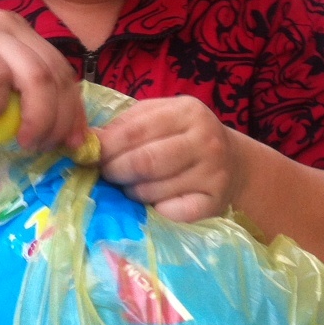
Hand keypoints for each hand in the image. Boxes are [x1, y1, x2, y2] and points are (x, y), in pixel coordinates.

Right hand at [0, 9, 86, 150]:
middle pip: (54, 74)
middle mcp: (6, 24)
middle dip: (57, 119)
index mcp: (21, 34)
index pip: (63, 71)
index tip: (73, 145)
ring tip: (20, 142)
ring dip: (34, 118)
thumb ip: (28, 109)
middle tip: (42, 148)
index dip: (73, 111)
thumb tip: (67, 138)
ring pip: (33, 76)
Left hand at [96, 96, 245, 222]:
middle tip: (106, 174)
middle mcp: (205, 140)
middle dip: (116, 171)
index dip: (108, 146)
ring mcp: (213, 173)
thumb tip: (89, 140)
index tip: (92, 156)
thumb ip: (127, 124)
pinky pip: (171, 212)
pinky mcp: (214, 202)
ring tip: (129, 186)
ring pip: (154, 190)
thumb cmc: (185, 137)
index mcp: (188, 112)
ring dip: (132, 192)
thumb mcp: (160, 117)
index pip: (136, 130)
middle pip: (145, 162)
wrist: (233, 163)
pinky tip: (153, 202)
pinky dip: (154, 210)